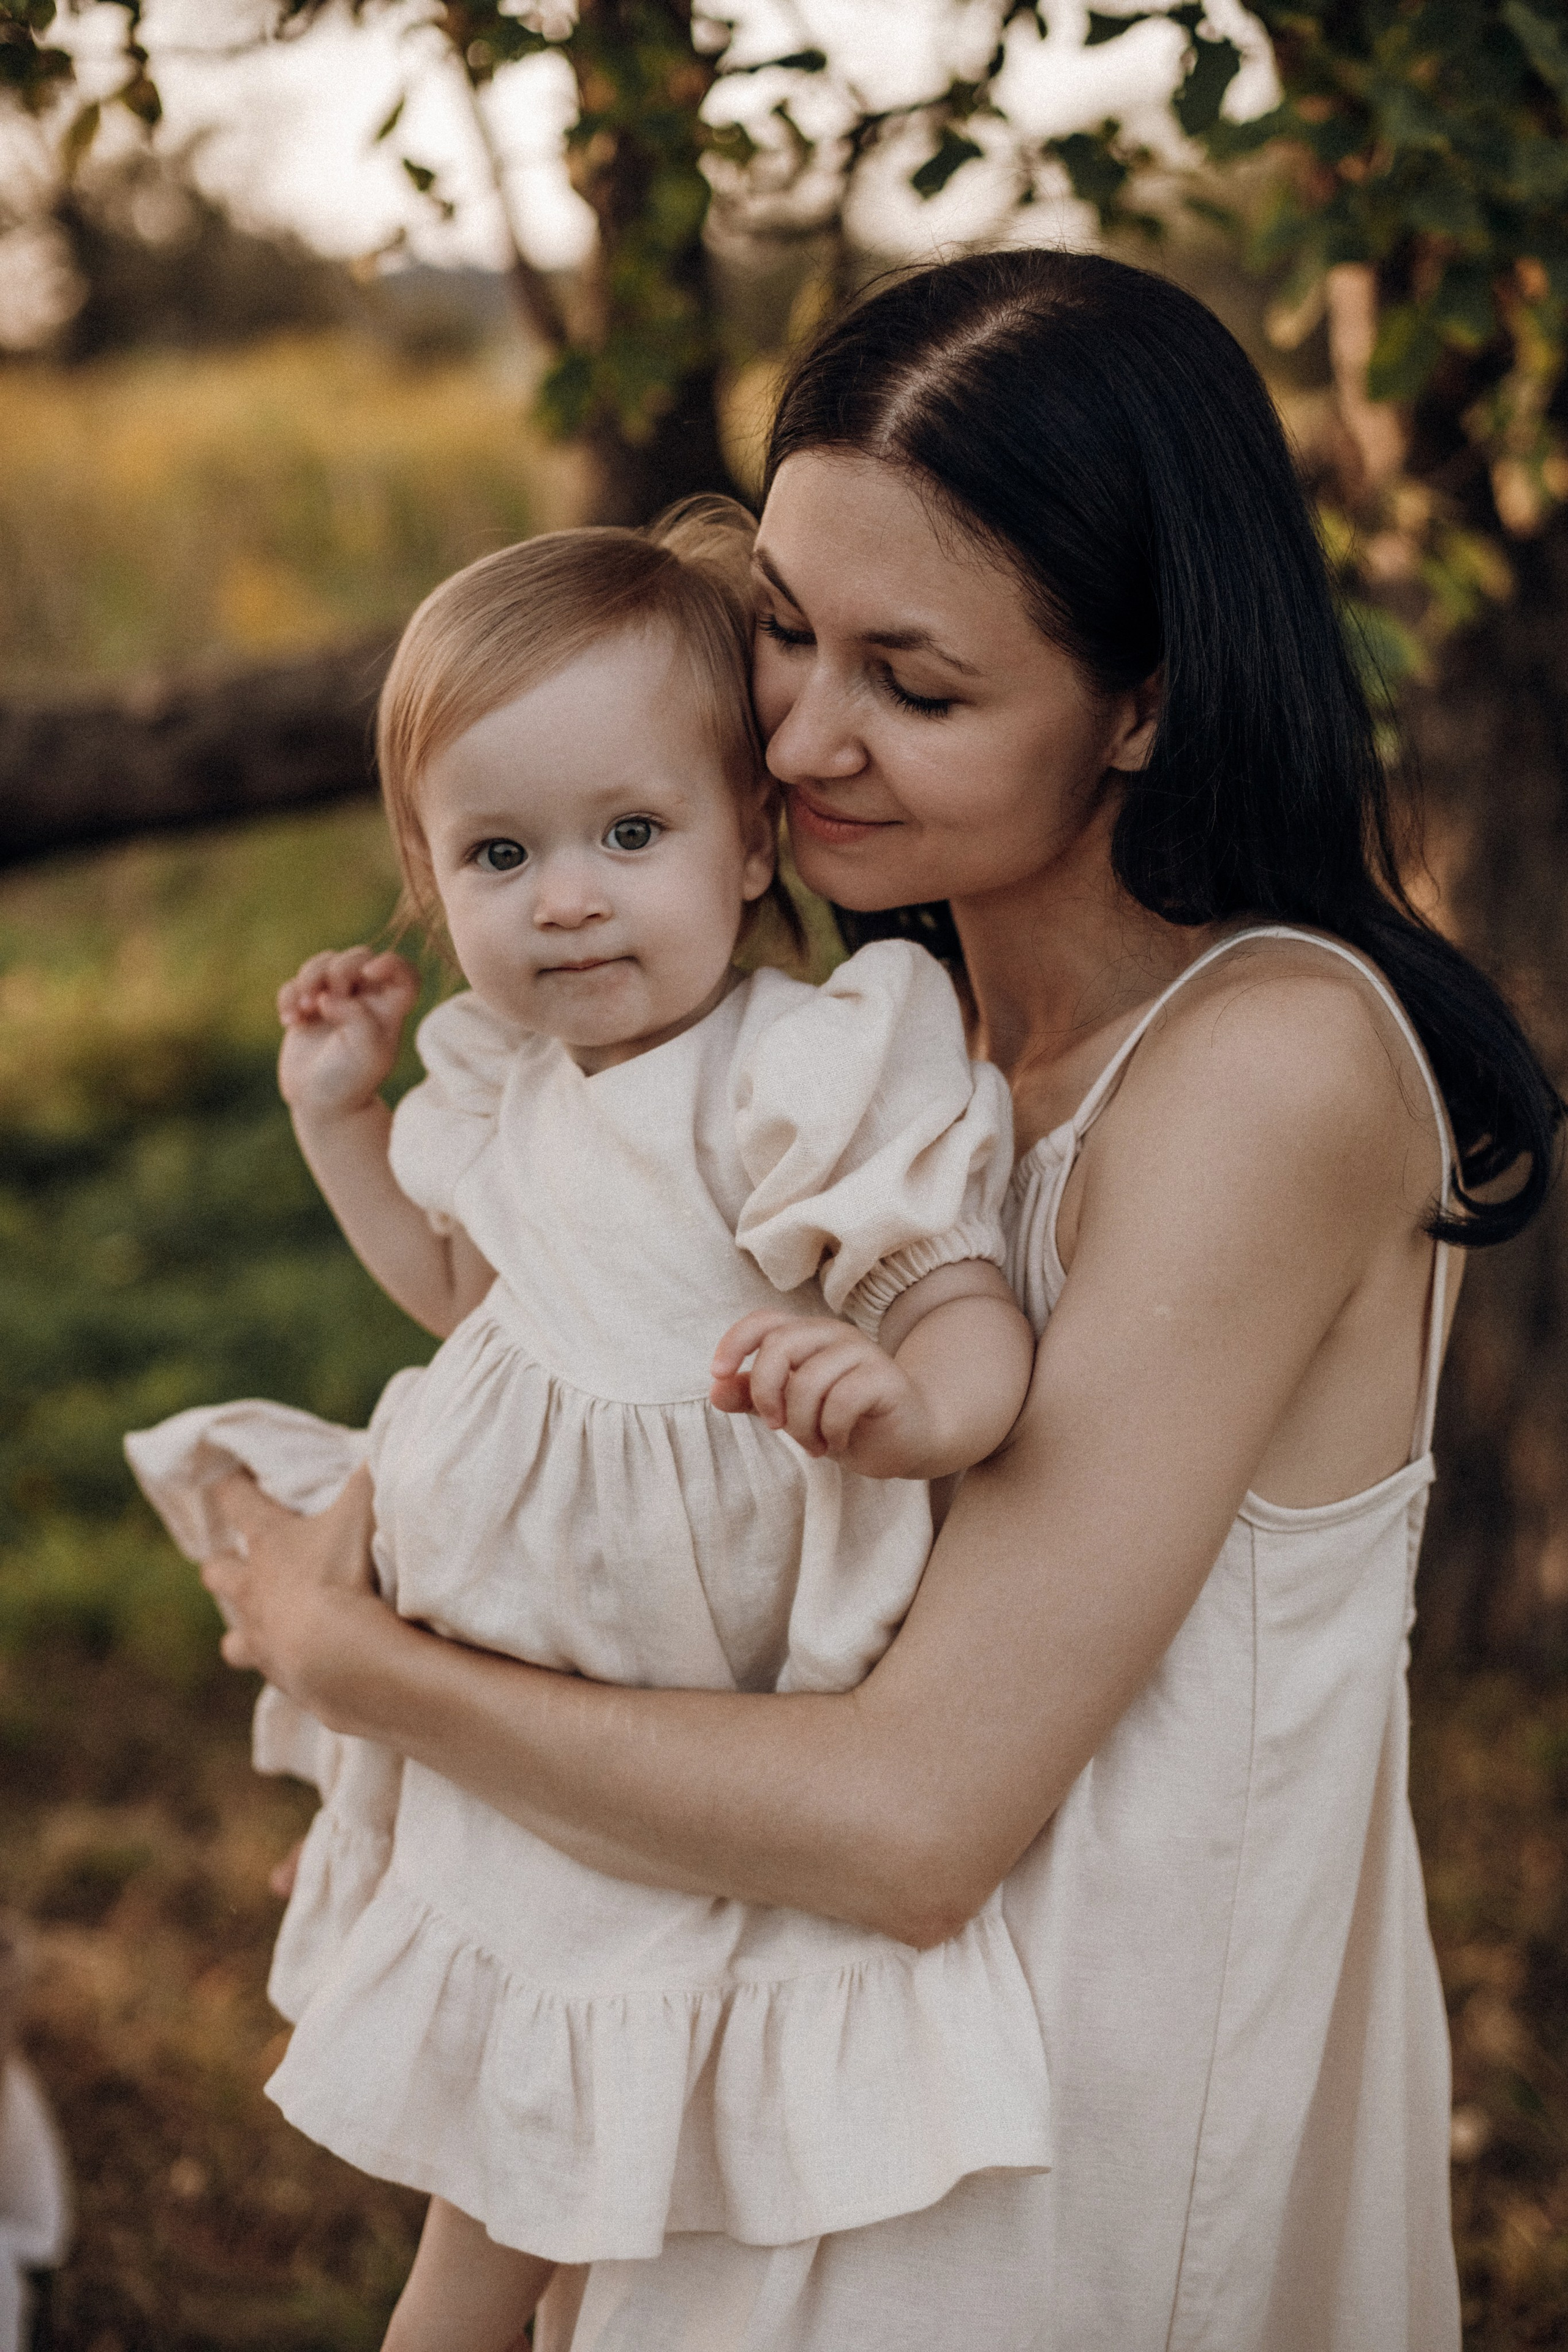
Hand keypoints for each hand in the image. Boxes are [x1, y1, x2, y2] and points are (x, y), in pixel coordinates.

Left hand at [200, 1465, 384, 1721]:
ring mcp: (259, 1637)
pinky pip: (268, 1671)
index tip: (231, 1478)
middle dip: (223, 1564)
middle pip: (217, 1571)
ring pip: (232, 1637)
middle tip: (238, 1559)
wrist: (338, 1658)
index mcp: (269, 1542)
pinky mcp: (277, 1677)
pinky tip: (301, 1666)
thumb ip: (371, 1476)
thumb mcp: (364, 1512)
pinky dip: (280, 1666)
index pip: (235, 1501)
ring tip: (265, 1625)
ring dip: (243, 1627)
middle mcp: (252, 1589)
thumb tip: (385, 1442)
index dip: (232, 1486)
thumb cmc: (344, 1575)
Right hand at [278, 947, 418, 1121]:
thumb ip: (358, 1016)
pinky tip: (289, 1020)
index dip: (392, 963)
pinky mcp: (307, 1007)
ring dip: (309, 978)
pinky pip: (295, 982)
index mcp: (389, 1010)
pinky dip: (289, 996)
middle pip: (359, 957)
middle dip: (339, 968)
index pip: (405, 973)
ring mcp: (335, 1001)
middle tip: (327, 999)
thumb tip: (331, 995)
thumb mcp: (367, 1052)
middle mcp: (366, 1000)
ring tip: (303, 1009)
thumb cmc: (351, 1081)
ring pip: (324, 963)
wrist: (320, 1105)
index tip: (371, 972)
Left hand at [710, 1309, 933, 1477]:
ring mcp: (863, 1352)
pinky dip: (832, 1431)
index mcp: (807, 1336)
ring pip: (810, 1380)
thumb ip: (754, 1398)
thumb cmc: (845, 1421)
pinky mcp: (887, 1378)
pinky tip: (839, 1443)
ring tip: (815, 1446)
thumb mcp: (791, 1411)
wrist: (907, 1440)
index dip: (735, 1342)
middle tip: (776, 1427)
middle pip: (780, 1345)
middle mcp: (834, 1335)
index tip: (717, 1373)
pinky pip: (843, 1400)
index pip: (764, 1321)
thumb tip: (715, 1391)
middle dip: (767, 1393)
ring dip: (803, 1425)